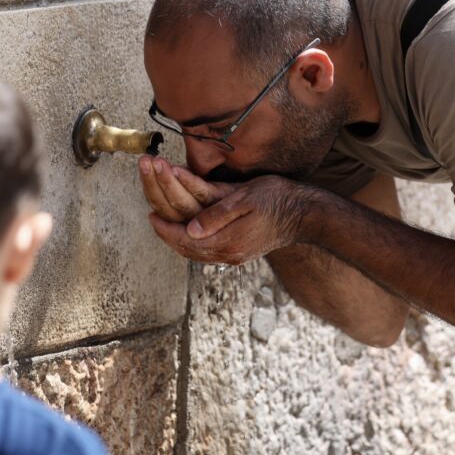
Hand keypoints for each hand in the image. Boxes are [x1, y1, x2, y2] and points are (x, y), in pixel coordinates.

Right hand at [138, 155, 234, 222]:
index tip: (142, 172)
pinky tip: (176, 169)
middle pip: (168, 209)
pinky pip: (204, 194)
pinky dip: (188, 182)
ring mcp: (213, 214)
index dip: (152, 193)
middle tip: (143, 162)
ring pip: (182, 203)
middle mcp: (200, 225)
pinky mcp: (227, 202)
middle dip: (152, 184)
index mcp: (194, 224)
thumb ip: (191, 197)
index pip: (165, 212)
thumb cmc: (243, 203)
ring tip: (153, 162)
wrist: (271, 204)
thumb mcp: (214, 200)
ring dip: (165, 182)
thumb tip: (165, 190)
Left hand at [148, 175, 312, 264]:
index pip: (184, 239)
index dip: (164, 227)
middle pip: (186, 249)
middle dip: (166, 233)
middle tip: (152, 218)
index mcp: (227, 241)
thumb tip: (189, 228)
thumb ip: (216, 214)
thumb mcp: (245, 198)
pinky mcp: (239, 253)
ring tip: (164, 226)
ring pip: (195, 253)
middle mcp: (228, 254)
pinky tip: (188, 234)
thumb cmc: (276, 199)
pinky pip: (206, 253)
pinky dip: (191, 244)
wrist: (304, 215)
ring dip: (176, 240)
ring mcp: (234, 256)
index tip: (150, 215)